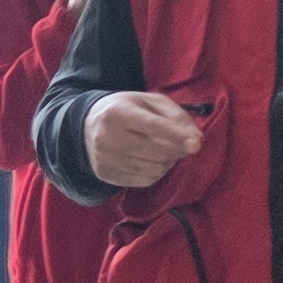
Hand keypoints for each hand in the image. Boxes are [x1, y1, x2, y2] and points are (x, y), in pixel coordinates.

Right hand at [83, 90, 204, 190]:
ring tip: (164, 152)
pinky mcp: (106, 174)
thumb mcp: (149, 102)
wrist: (86, 126)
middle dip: (176, 150)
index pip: (152, 126)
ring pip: (153, 168)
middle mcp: (107, 136)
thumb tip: (196, 140)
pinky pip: (145, 180)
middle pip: (156, 151)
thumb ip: (176, 116)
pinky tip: (152, 161)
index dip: (176, 136)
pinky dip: (157, 173)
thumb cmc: (126, 110)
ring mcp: (105, 158)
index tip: (196, 144)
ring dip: (168, 162)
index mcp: (118, 112)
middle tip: (181, 145)